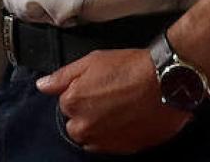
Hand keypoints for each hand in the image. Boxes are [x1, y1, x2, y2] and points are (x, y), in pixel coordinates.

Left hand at [37, 48, 190, 154]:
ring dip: (101, 126)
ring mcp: (104, 141)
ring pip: (93, 137)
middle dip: (88, 113)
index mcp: (73, 104)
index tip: (97, 85)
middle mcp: (85, 127)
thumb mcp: (92, 60)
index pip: (66, 103)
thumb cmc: (131, 67)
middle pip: (77, 124)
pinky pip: (111, 145)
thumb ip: (63, 76)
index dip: (82, 92)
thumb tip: (43, 85)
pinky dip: (116, 135)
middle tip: (110, 96)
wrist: (167, 82)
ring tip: (121, 107)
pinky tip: (129, 118)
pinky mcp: (124, 149)